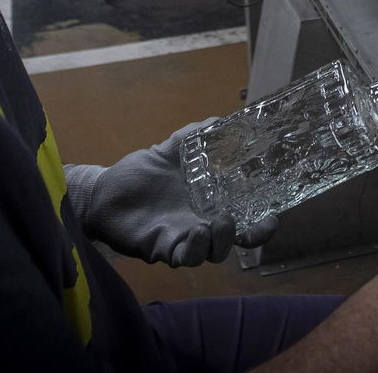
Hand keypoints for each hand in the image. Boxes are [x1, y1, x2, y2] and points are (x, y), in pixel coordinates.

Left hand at [64, 118, 277, 266]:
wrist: (103, 193)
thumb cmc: (138, 175)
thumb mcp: (168, 151)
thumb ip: (194, 137)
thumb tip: (222, 119)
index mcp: (208, 204)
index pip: (243, 218)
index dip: (261, 223)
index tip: (274, 216)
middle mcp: (201, 224)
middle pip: (236, 241)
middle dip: (250, 237)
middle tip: (254, 224)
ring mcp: (184, 239)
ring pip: (214, 253)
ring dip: (222, 241)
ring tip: (217, 221)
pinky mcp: (163, 249)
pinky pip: (185, 258)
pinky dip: (195, 249)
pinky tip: (196, 232)